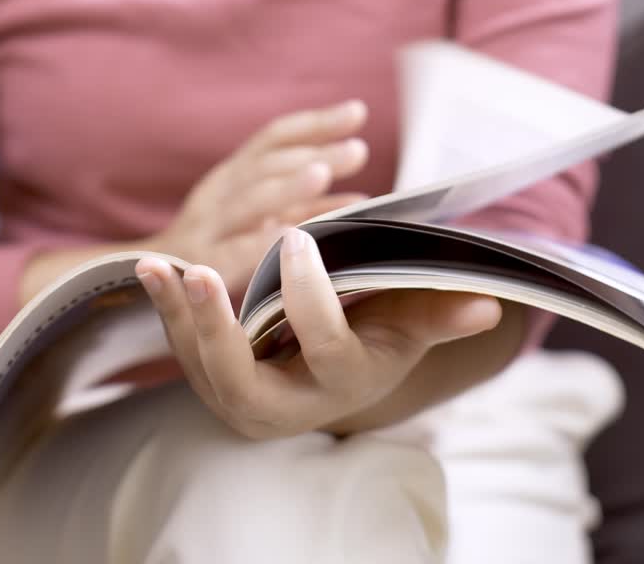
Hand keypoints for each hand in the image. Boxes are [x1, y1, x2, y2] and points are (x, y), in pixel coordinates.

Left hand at [135, 229, 504, 438]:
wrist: (332, 376)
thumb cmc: (377, 341)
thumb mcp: (408, 330)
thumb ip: (439, 315)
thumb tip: (490, 303)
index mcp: (338, 387)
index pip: (325, 348)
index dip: (312, 298)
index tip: (298, 236)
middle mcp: (283, 406)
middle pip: (241, 382)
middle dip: (215, 330)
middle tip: (198, 274)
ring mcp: (238, 398)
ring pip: (198, 363)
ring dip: (176, 314)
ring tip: (158, 264)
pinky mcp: (209, 380)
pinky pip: (181, 346)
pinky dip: (166, 309)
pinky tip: (154, 268)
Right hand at [150, 101, 369, 296]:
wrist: (148, 280)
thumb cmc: (216, 246)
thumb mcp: (257, 219)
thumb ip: (302, 206)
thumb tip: (360, 196)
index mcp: (234, 176)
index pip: (275, 139)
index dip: (315, 123)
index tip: (357, 111)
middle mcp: (220, 193)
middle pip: (268, 165)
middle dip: (313, 153)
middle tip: (358, 149)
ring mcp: (208, 227)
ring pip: (248, 201)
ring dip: (284, 186)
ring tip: (321, 175)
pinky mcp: (202, 264)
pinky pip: (233, 250)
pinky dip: (261, 241)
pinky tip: (291, 236)